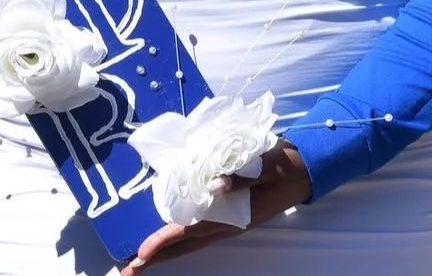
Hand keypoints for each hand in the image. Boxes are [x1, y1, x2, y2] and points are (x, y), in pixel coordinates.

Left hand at [120, 140, 311, 271]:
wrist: (303, 169)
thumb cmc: (283, 167)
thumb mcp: (266, 166)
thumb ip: (241, 176)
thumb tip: (214, 185)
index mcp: (234, 216)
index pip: (191, 232)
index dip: (165, 241)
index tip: (141, 252)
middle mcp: (227, 224)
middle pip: (185, 245)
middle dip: (157, 257)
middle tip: (127, 270)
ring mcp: (227, 222)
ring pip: (189, 241)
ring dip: (165, 250)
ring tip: (139, 258)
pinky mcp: (228, 214)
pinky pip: (197, 230)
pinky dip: (178, 236)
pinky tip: (165, 234)